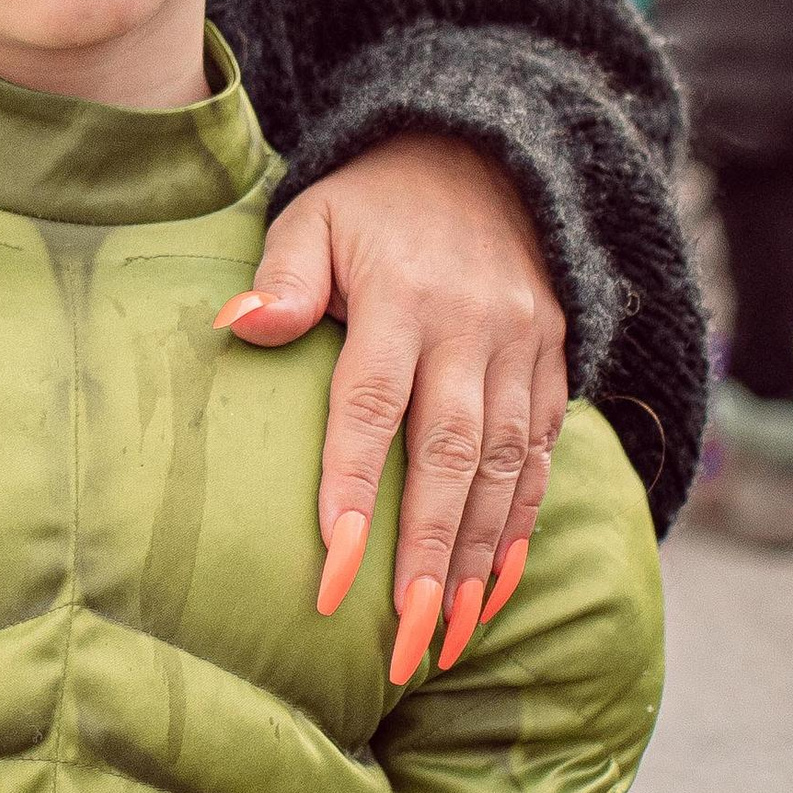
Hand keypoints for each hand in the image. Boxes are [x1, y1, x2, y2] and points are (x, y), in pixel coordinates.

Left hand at [217, 135, 565, 660]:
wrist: (487, 155)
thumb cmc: (373, 202)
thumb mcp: (313, 214)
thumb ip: (282, 272)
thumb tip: (237, 326)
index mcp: (404, 298)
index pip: (372, 406)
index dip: (352, 488)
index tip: (331, 570)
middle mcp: (473, 329)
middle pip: (450, 455)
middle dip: (429, 552)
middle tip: (406, 636)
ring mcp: (523, 349)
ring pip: (504, 467)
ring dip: (477, 557)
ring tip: (447, 634)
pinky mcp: (554, 363)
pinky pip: (542, 454)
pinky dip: (521, 523)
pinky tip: (495, 585)